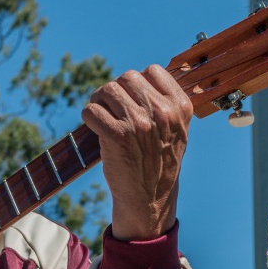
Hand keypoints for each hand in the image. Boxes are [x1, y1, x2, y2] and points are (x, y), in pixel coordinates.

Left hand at [81, 65, 192, 240]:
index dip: (136, 81)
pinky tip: (94, 126)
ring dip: (98, 100)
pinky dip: (88, 116)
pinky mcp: (116, 135)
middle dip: (114, 90)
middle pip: (126, 77)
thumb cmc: (159, 161)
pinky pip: (91, 110)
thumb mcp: (177, 130)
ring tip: (101, 114)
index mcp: (180, 107)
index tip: (131, 97)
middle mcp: (161, 112)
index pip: (152, 71)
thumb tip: (140, 77)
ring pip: (107, 90)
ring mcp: (138, 123)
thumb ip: (166, 103)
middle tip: (109, 106)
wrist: (149, 198)